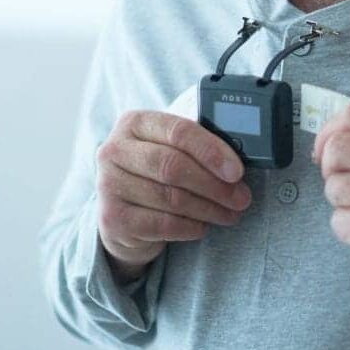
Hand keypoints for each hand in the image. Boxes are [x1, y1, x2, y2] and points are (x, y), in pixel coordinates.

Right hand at [95, 111, 251, 278]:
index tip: (237, 171)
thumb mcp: (171, 151)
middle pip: (174, 166)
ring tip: (230, 214)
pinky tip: (202, 226)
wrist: (123, 215)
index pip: (179, 131)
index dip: (212, 151)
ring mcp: (108, 184)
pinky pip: (162, 224)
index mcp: (134, 123)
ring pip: (171, 198)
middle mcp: (114, 150)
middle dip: (215, 185)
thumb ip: (197, 148)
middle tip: (241, 198)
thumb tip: (238, 165)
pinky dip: (190, 227)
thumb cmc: (156, 175)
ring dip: (209, 209)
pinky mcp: (112, 218)